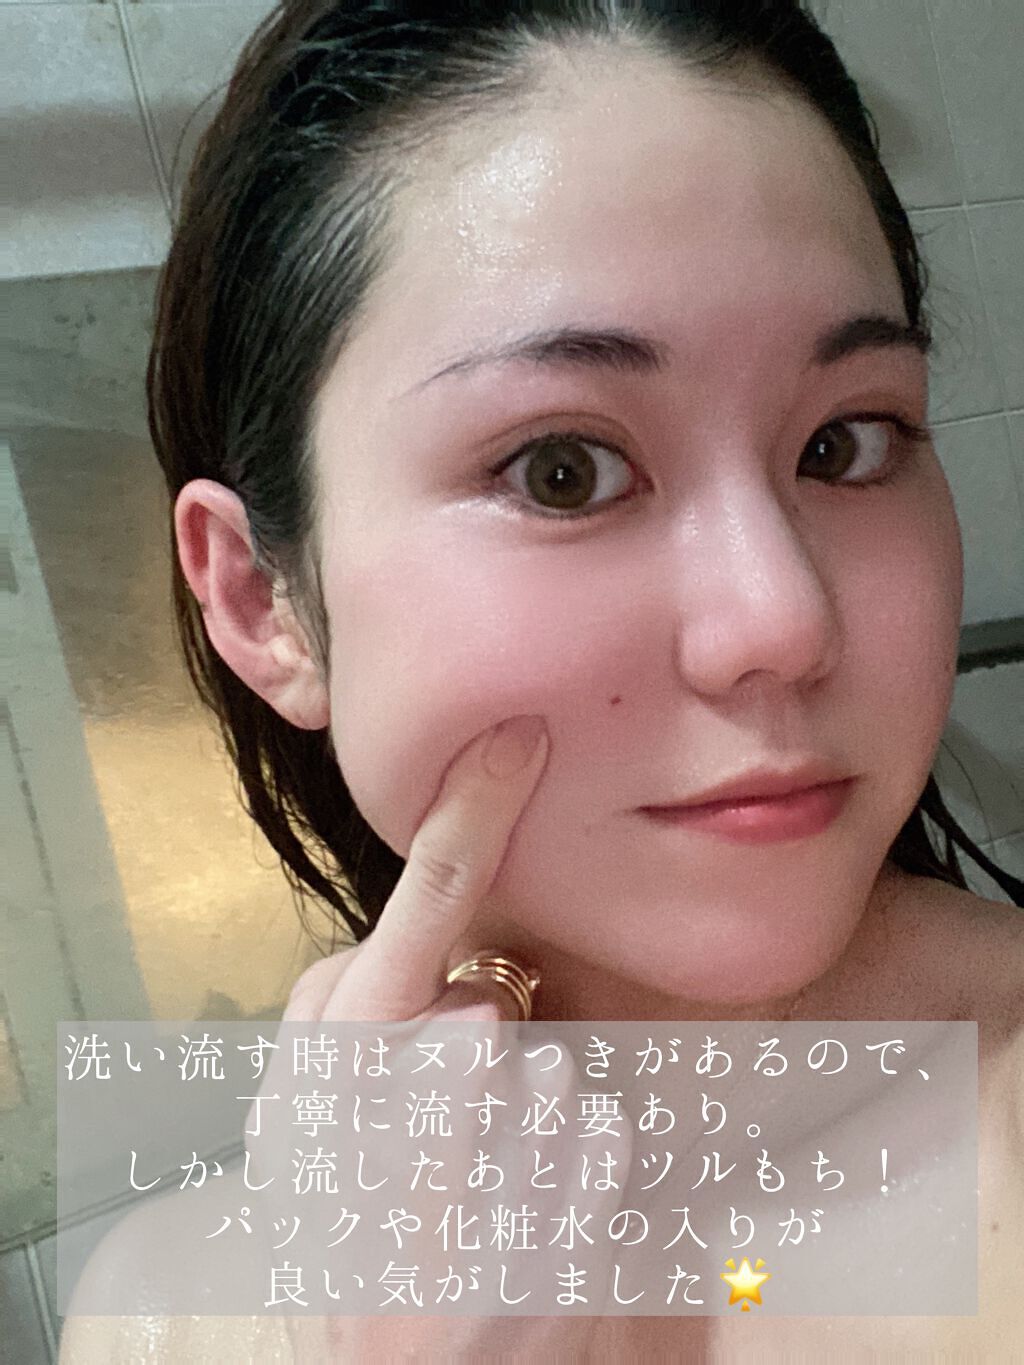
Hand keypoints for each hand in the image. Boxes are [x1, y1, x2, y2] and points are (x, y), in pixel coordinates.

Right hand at [253, 716, 615, 1355]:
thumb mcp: (290, 1141)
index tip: (514, 738)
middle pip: (490, 1011)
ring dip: (525, 1128)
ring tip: (473, 1210)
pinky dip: (577, 1168)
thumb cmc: (341, 1265)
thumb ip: (331, 1028)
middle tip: (427, 1165)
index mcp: (349, 1056)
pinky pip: (603, 1125)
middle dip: (470, 1072)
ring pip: (552, 1070)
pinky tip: (528, 1228)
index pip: (425, 901)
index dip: (471, 811)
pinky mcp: (593, 1186)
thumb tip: (405, 966)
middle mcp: (441, 1077)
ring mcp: (523, 1133)